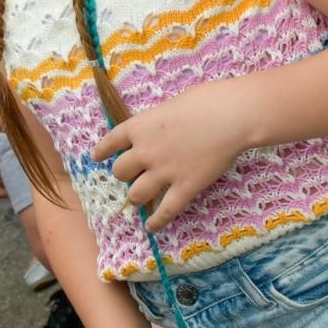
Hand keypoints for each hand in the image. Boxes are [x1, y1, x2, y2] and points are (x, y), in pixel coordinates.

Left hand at [91, 84, 245, 230]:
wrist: (229, 116)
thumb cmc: (204, 101)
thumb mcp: (170, 105)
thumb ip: (158, 123)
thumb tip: (161, 132)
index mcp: (139, 127)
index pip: (111, 141)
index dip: (102, 151)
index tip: (98, 157)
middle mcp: (145, 152)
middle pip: (120, 172)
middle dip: (125, 174)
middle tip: (134, 174)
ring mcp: (164, 172)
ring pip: (136, 195)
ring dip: (136, 197)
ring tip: (140, 198)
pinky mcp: (185, 188)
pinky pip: (165, 211)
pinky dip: (157, 221)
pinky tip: (152, 227)